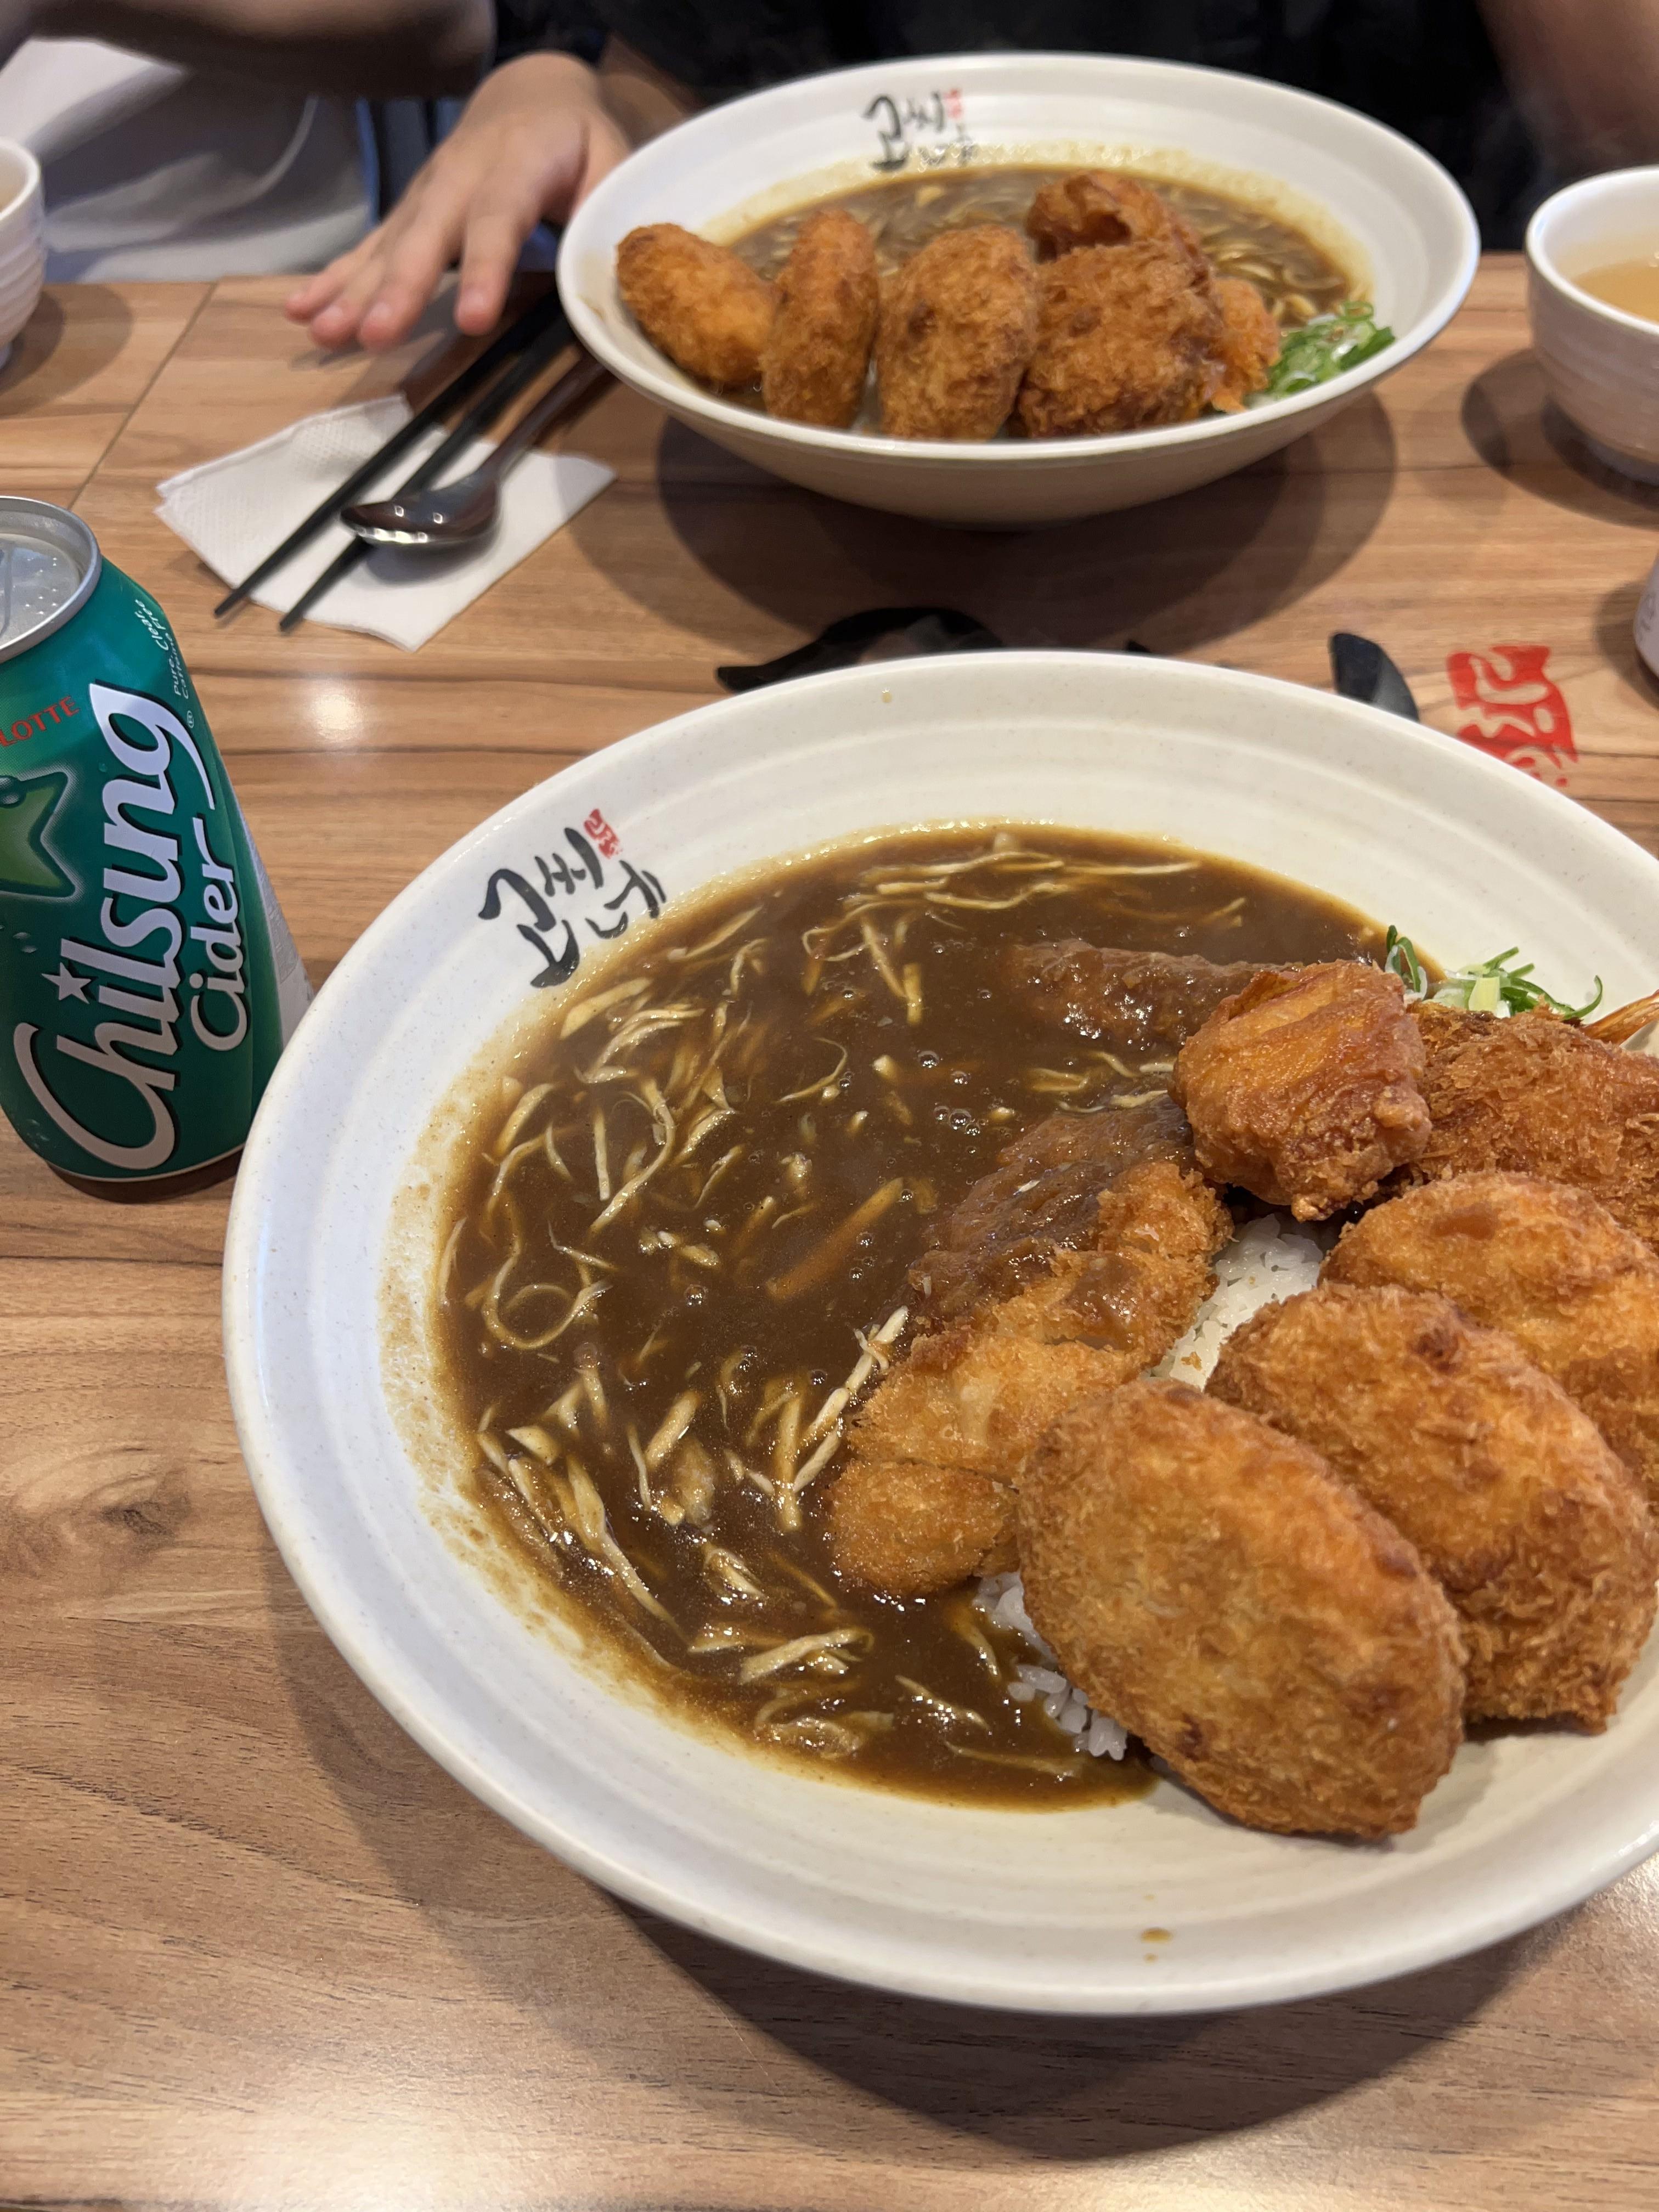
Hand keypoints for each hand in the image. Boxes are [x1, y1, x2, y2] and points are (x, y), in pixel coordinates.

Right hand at [285, 51, 626, 350]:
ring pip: (389, 243)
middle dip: (399, 287)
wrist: (532, 91)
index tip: (473, 319)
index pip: (500, 217)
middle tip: (373, 334)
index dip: (485, 268)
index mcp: (519, 161)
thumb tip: (609, 269)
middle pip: (428, 233)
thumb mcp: (612, 161)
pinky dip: (334, 278)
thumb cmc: (578, 139)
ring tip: (324, 332)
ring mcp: (428, 191)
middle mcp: (462, 173)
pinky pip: (370, 246)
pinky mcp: (410, 211)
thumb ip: (609, 210)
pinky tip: (302, 311)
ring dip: (353, 290)